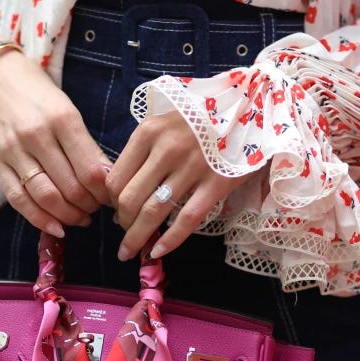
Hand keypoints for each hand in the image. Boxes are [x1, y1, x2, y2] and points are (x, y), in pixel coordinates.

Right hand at [0, 50, 111, 236]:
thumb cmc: (34, 89)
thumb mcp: (67, 107)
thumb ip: (85, 143)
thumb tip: (107, 177)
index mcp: (63, 118)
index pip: (92, 169)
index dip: (106, 192)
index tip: (112, 196)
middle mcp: (37, 135)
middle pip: (71, 187)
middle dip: (90, 206)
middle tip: (97, 209)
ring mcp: (12, 150)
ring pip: (46, 197)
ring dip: (69, 215)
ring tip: (80, 218)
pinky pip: (18, 199)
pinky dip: (39, 219)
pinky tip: (55, 227)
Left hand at [107, 111, 252, 260]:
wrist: (249, 108)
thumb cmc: (201, 120)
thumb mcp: (165, 123)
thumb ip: (143, 150)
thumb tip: (120, 189)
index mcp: (148, 133)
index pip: (114, 179)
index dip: (110, 202)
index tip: (115, 211)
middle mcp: (166, 150)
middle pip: (129, 199)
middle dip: (122, 223)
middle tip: (125, 233)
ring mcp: (192, 167)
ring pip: (153, 212)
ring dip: (137, 237)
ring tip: (131, 252)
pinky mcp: (216, 183)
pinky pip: (187, 219)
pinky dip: (169, 241)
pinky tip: (158, 252)